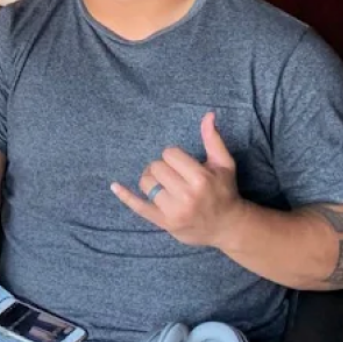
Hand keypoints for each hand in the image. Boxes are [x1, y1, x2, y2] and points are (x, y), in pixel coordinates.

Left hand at [110, 112, 242, 247]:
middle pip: (156, 167)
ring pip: (146, 183)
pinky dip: (125, 196)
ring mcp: (174, 211)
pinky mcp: (164, 222)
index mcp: (201, 179)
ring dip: (151, 179)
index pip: (169, 154)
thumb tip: (208, 114)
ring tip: (163, 183)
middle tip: (173, 174)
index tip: (183, 164)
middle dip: (162, 167)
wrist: (228, 227)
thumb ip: (213, 139)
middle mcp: (186, 196)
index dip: (174, 156)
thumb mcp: (224, 164)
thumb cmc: (224, 191)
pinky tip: (114, 186)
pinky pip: (139, 207)